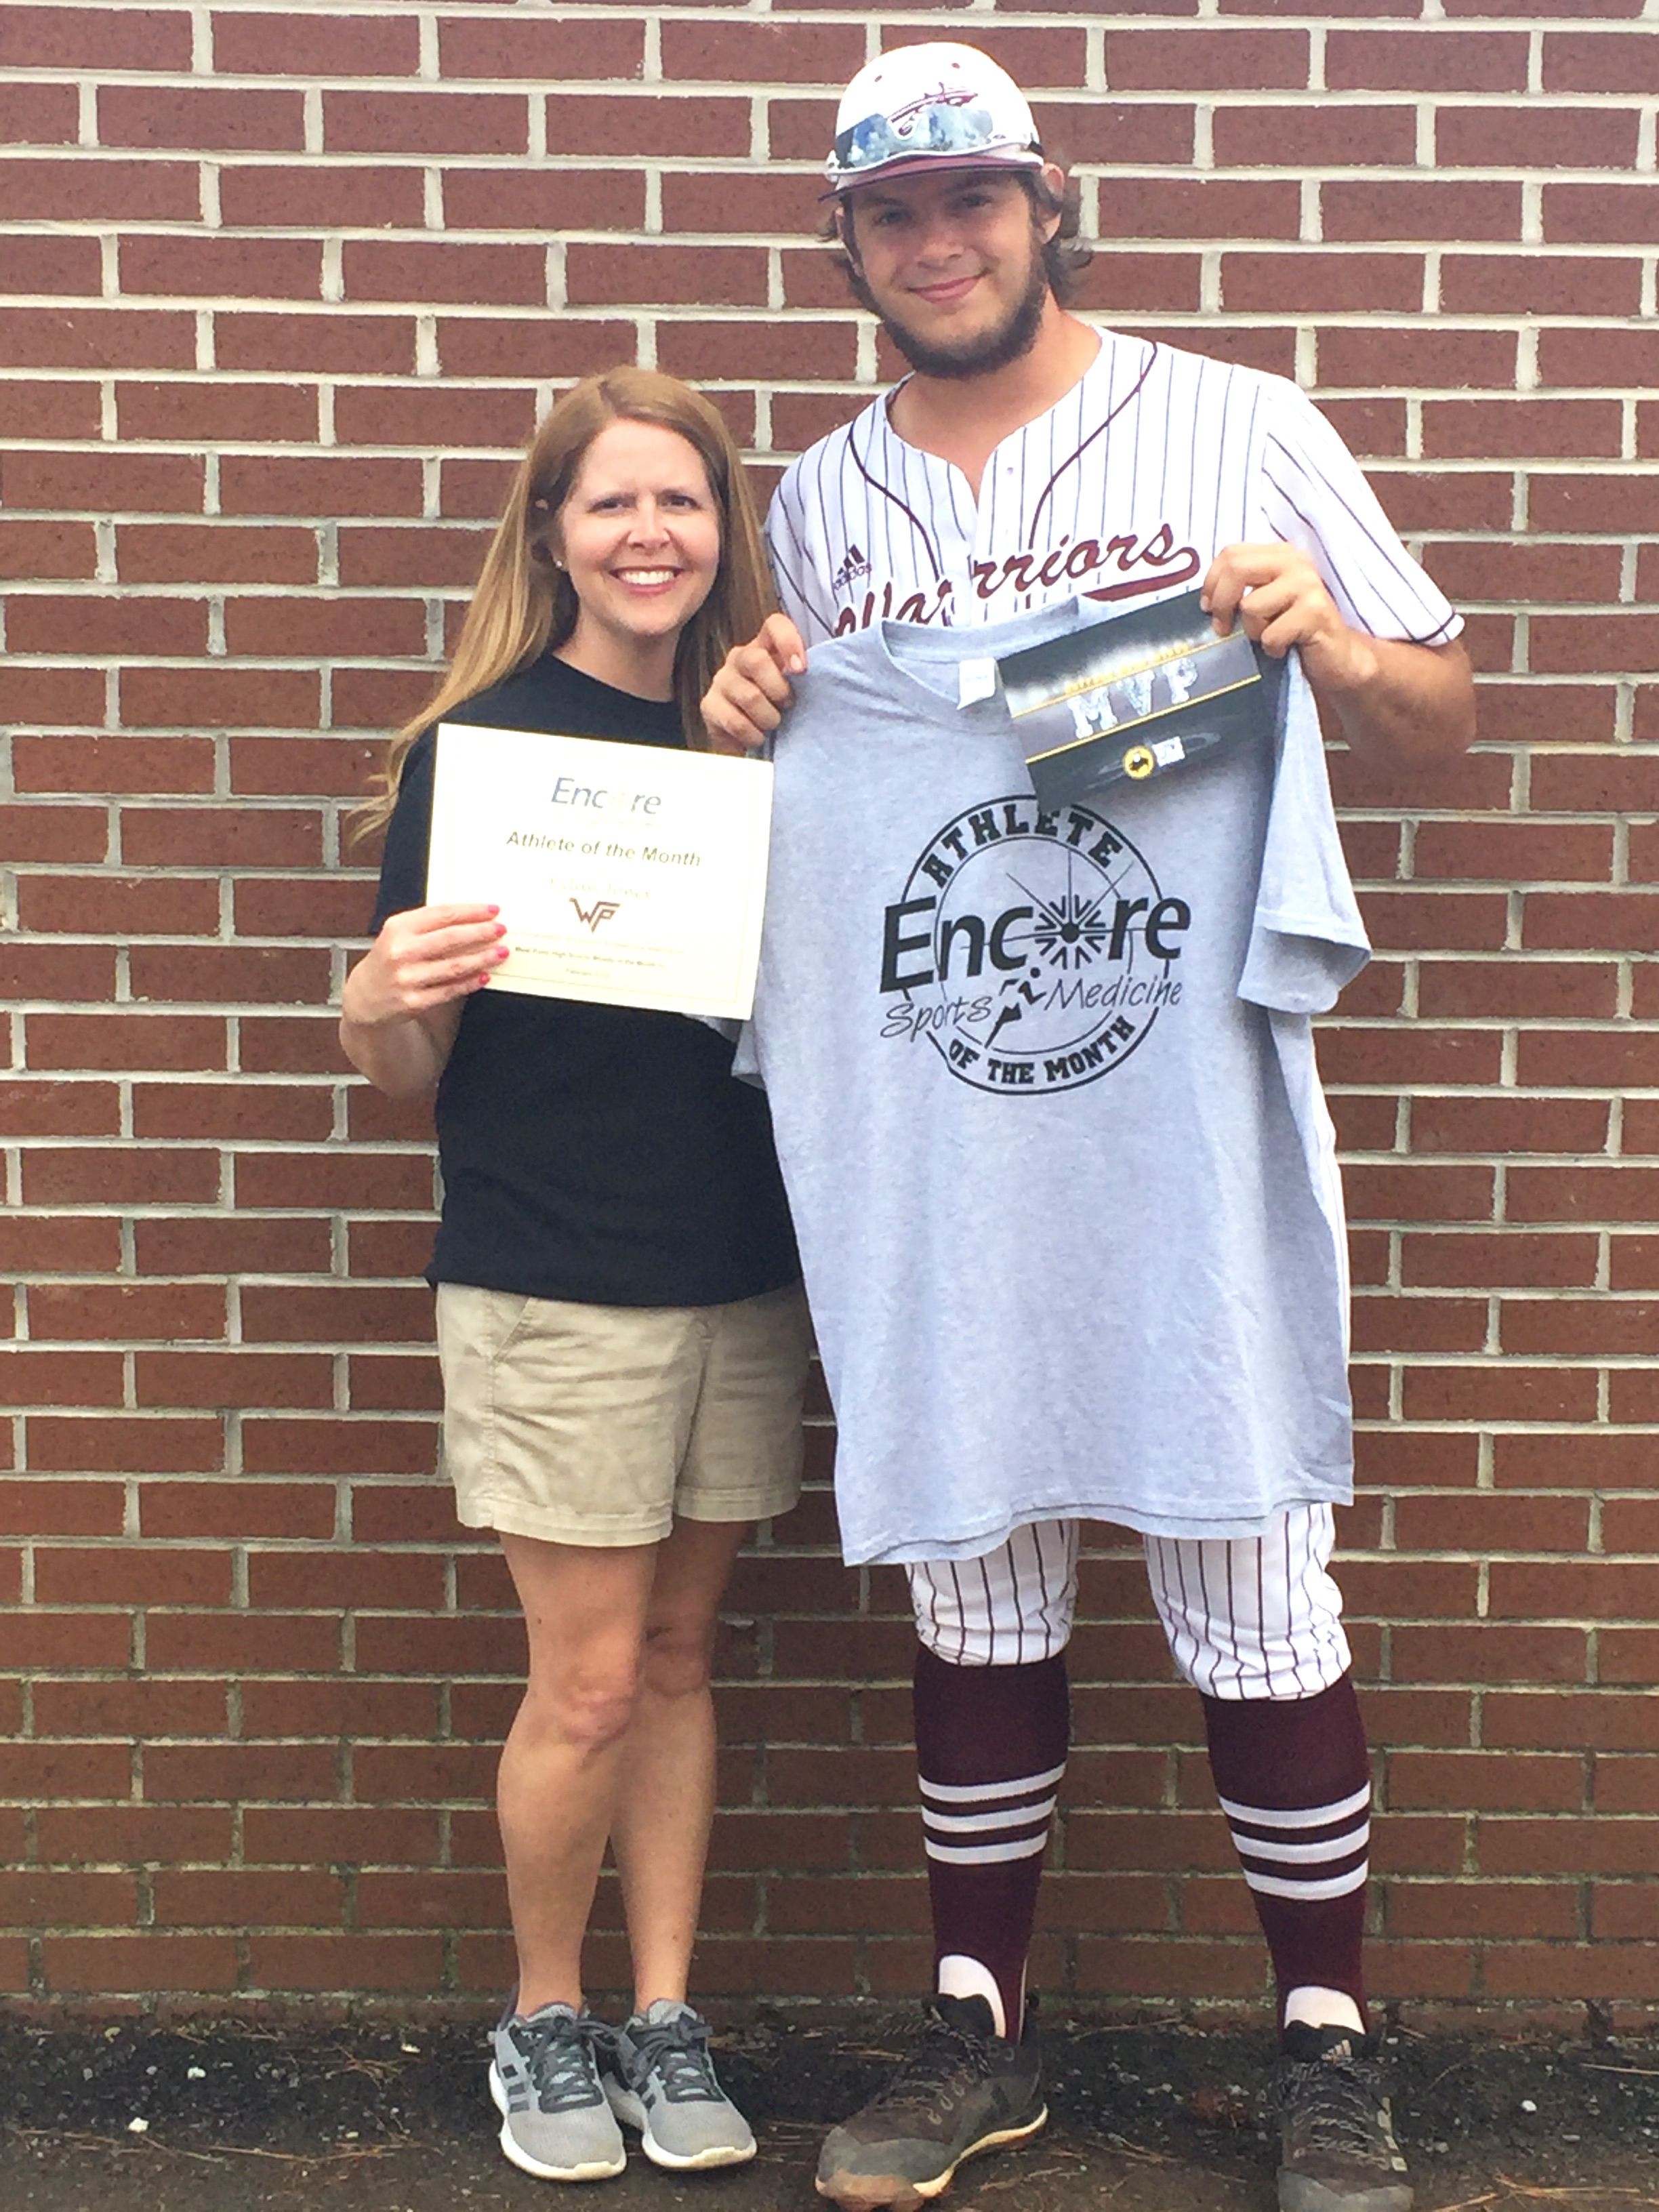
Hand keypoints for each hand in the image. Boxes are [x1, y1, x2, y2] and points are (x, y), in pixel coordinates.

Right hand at [342, 902, 506, 1027]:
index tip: (492, 910)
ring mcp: (406, 978)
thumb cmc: (389, 959)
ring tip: (500, 953)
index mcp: (398, 928)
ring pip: (453, 966)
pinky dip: (469, 983)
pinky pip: (449, 990)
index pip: (442, 915)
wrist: (364, 996)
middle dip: (480, 933)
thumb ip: (429, 925)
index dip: (471, 912)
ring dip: (482, 959)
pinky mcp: (413, 1001)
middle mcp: (400, 951)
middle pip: (450, 939)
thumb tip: (472, 919)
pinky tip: (484, 976)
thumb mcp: (399, 934)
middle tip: (501, 930)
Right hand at [700, 613, 807, 753]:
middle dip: (779, 690)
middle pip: (756, 660)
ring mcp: (721, 680)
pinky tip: (758, 737)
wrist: (750, 742)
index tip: (801, 670)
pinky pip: (735, 721)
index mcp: (765, 647)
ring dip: (769, 718)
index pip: (774, 625)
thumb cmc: (780, 711)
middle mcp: (740, 658)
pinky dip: (754, 735)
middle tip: (787, 706)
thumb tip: (830, 675)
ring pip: (749, 696)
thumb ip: (806, 676)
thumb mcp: (797, 690)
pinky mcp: (709, 706)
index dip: (789, 642)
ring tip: (773, 725)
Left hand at [1201, 542, 1377, 697]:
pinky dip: (1272, 649)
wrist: (1337, 657)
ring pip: (1251, 606)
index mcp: (1279, 554)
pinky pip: (1270, 634)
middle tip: (1223, 629)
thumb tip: (1205, 601)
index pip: (1230, 553)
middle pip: (1236, 569)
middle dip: (1222, 604)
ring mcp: (1307, 585)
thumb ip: (1241, 589)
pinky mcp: (1316, 612)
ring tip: (1269, 637)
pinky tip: (1285, 648)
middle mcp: (1294, 562)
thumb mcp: (1266, 602)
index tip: (1209, 609)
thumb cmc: (1293, 631)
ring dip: (1252, 632)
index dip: (1212, 583)